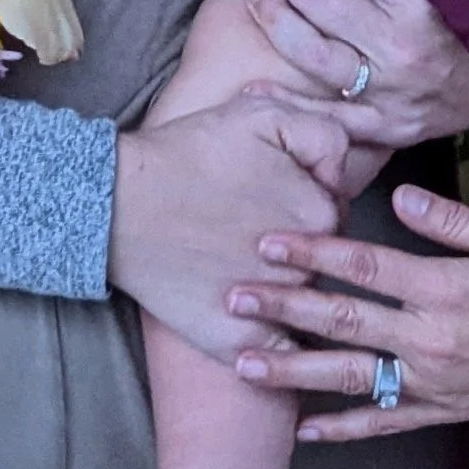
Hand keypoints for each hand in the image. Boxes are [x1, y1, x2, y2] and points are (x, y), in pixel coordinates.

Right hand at [107, 95, 347, 364]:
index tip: (270, 189)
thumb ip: (323, 132)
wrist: (120, 205)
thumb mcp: (262, 113)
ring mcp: (274, 311)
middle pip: (321, 256)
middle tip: (249, 224)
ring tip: (233, 260)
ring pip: (297, 301)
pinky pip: (276, 355)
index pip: (336, 208)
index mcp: (320, 211)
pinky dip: (272, 349)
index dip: (306, 194)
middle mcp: (306, 265)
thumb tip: (348, 161)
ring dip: (280, 286)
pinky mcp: (241, 347)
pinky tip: (248, 327)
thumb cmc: (189, 154)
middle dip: (296, 240)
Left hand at [227, 184, 468, 440]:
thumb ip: (451, 220)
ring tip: (246, 362)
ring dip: (295, 370)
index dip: (312, 252)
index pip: (364, 266)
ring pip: (351, 377)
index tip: (268, 240)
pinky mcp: (444, 408)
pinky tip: (304, 429)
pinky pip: (385, 422)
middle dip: (284, 308)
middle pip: (343, 322)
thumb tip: (398, 195)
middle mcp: (430, 339)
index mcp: (445, 289)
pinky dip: (342, 428)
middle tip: (233, 299)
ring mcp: (434, 380)